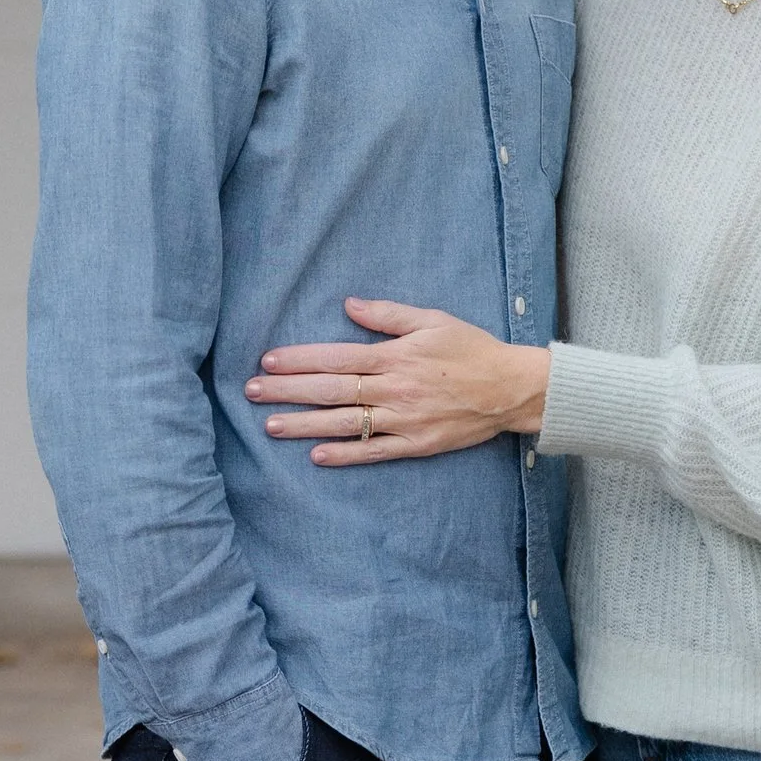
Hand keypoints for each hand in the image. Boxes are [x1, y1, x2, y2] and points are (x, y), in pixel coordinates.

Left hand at [247, 299, 550, 464]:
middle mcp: (393, 389)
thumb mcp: (432, 320)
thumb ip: (388, 314)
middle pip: (331, 391)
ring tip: (270, 425)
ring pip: (345, 423)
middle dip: (287, 391)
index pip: (335, 358)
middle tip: (250, 392)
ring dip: (304, 425)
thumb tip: (349, 304)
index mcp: (394, 357)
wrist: (510, 388)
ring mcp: (403, 420)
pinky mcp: (416, 444)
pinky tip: (316, 455)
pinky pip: (374, 452)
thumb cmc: (471, 349)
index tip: (267, 362)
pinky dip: (345, 454)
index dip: (299, 360)